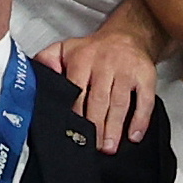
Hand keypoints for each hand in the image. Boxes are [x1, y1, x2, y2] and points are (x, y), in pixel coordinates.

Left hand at [35, 29, 158, 151]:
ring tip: (109, 147)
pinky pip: (145, 100)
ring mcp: (126, 70)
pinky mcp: (145, 75)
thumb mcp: (65, 48)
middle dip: (96, 127)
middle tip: (93, 147)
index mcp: (82, 59)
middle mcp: (104, 64)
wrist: (127, 35)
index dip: (75, 114)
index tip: (72, 132)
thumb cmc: (94, 50)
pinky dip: (141, 120)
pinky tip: (134, 135)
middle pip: (99, 100)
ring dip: (114, 128)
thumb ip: (47, 60)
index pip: (77, 90)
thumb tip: (36, 75)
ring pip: (120, 103)